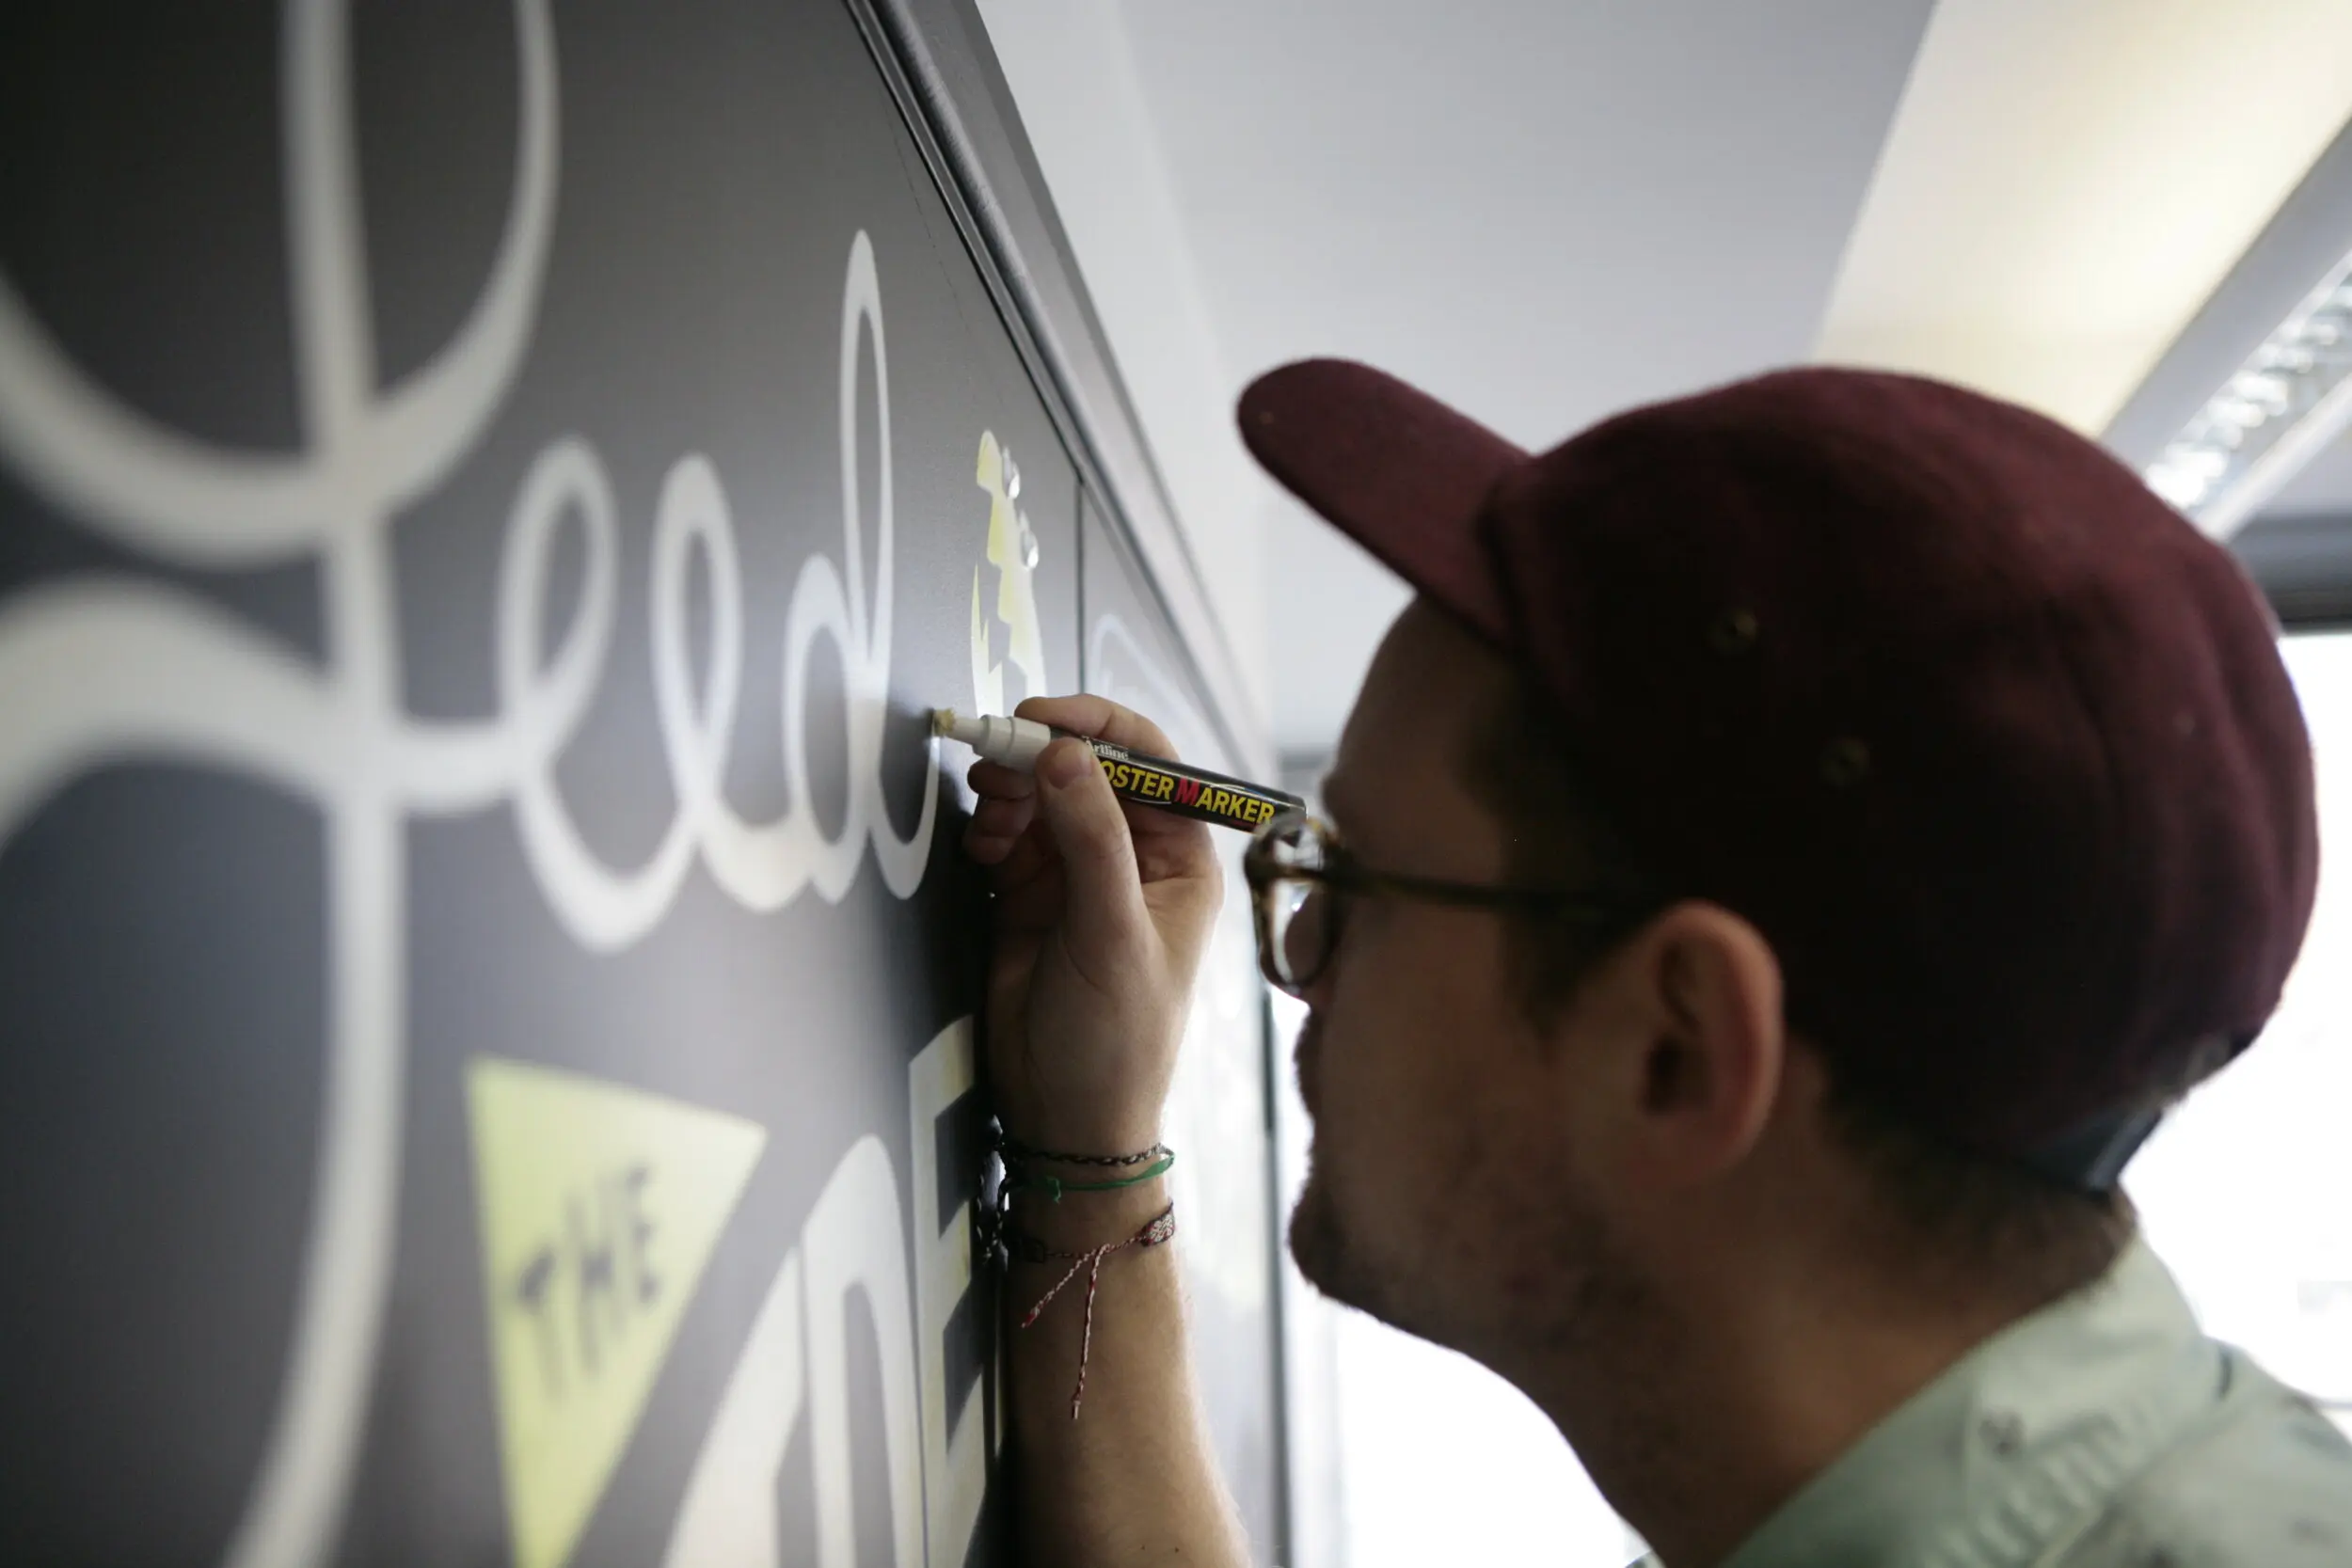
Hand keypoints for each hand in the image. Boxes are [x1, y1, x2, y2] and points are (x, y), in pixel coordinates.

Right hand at [960, 695, 1221, 1154]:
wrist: (1065, 1116)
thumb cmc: (1117, 1038)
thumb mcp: (1112, 935)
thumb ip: (1091, 840)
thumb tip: (1066, 754)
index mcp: (1180, 858)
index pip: (1149, 760)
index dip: (1097, 725)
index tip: (1041, 718)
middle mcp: (1133, 854)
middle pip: (1086, 769)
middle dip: (1039, 759)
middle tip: (994, 766)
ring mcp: (1078, 871)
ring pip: (1040, 796)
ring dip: (1010, 794)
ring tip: (990, 822)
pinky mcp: (1030, 892)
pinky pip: (1008, 832)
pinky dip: (990, 827)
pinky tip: (982, 849)